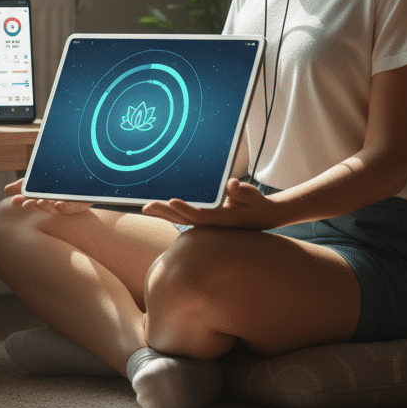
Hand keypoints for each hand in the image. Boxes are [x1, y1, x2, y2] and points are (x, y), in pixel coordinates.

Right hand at [5, 178, 92, 214]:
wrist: (84, 179)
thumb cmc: (58, 183)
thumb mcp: (40, 180)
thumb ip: (24, 185)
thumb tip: (5, 189)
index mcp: (42, 197)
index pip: (29, 199)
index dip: (22, 200)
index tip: (14, 200)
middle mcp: (51, 202)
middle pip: (39, 205)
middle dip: (32, 205)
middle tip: (26, 204)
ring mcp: (64, 205)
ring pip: (53, 208)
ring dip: (46, 206)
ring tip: (40, 202)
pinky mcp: (76, 206)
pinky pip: (70, 207)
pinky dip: (64, 206)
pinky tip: (59, 204)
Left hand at [142, 176, 280, 230]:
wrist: (261, 217)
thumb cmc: (255, 203)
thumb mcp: (251, 195)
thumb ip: (242, 191)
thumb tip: (233, 184)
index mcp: (222, 219)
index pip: (200, 215)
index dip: (185, 209)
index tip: (171, 201)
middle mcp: (211, 224)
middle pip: (184, 219)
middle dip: (165, 212)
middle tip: (147, 205)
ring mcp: (206, 224)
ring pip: (180, 220)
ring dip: (163, 214)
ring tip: (145, 208)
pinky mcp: (204, 220)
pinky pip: (182, 218)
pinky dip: (169, 214)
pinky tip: (157, 210)